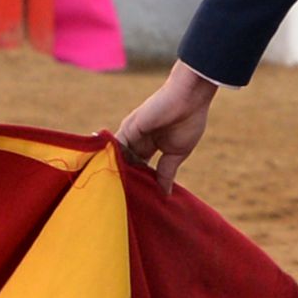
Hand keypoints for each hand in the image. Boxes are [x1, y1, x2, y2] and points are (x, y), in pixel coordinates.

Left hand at [114, 61, 217, 194]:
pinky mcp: (127, 129)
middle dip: (126, 178)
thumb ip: (167, 172)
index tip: (138, 198)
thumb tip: (165, 193)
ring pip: (118, 157)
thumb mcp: (177, 153)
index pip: (141, 166)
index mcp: (152, 144)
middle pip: (127, 163)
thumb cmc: (189, 121)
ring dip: (116, 172)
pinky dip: (111, 160)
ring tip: (113, 194)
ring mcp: (131, 133)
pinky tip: (108, 177)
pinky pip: (114, 148)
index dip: (140, 180)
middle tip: (121, 200)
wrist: (189, 97)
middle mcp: (138, 139)